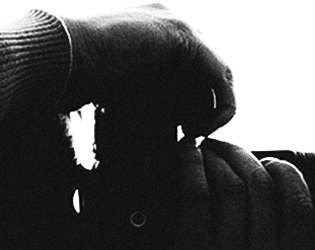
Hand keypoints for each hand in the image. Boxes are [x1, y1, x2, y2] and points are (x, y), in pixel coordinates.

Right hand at [61, 4, 234, 136]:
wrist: (67, 58)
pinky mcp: (181, 34)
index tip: (186, 133)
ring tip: (196, 133)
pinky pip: (219, 73)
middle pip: (212, 75)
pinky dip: (219, 103)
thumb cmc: (88, 81)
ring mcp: (179, 24)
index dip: (199, 108)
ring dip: (215, 110)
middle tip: (192, 135)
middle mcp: (174, 24)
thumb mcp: (133, 92)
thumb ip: (157, 98)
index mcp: (162, 36)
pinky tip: (201, 126)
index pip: (199, 74)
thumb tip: (176, 128)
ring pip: (220, 74)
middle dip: (207, 110)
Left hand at [134, 139, 312, 249]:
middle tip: (226, 148)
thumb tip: (276, 221)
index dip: (286, 173)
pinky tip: (185, 156)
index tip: (269, 162)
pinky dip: (190, 168)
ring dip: (217, 158)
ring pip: (231, 188)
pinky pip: (196, 198)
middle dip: (244, 156)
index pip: (301, 207)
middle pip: (263, 188)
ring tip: (204, 151)